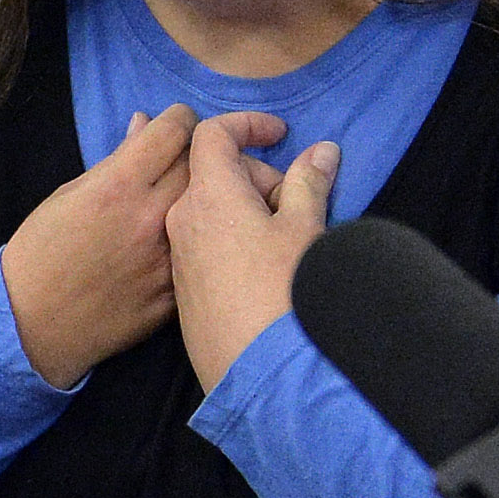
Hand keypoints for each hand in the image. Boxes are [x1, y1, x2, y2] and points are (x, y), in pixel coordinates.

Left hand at [165, 115, 338, 394]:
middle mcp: (180, 220)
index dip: (248, 125)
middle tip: (295, 202)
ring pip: (209, 209)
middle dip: (258, 175)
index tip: (279, 134)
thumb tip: (321, 152)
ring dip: (246, 208)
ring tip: (283, 237)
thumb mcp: (305, 229)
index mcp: (207, 195)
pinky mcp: (181, 287)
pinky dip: (231, 236)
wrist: (258, 372)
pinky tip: (263, 264)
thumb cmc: (283, 294)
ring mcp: (177, 255)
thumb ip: (309, 182)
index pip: (212, 134)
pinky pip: (203, 242)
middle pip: (213, 172)